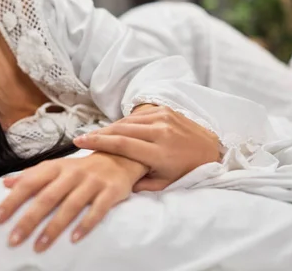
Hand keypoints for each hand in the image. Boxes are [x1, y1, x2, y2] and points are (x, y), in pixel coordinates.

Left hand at [0, 153, 144, 251]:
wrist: (119, 157)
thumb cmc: (81, 169)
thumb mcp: (55, 167)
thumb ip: (31, 175)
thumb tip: (4, 183)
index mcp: (55, 168)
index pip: (29, 183)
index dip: (12, 201)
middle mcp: (72, 173)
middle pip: (47, 197)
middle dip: (29, 219)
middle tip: (13, 239)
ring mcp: (92, 182)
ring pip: (70, 205)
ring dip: (53, 228)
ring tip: (39, 246)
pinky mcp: (110, 191)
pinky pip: (98, 209)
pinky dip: (86, 224)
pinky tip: (74, 239)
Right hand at [73, 105, 220, 190]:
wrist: (212, 149)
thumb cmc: (187, 170)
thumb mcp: (165, 183)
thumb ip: (141, 182)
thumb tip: (116, 181)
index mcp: (160, 151)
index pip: (122, 144)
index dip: (98, 142)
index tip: (79, 142)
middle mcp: (161, 131)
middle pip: (120, 129)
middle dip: (98, 134)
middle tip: (81, 138)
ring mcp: (163, 117)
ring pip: (127, 120)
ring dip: (109, 127)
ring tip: (96, 135)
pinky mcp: (165, 110)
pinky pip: (138, 114)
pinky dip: (124, 121)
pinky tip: (115, 128)